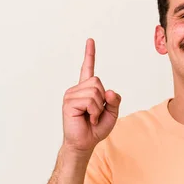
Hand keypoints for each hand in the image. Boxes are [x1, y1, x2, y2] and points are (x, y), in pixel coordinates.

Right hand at [62, 38, 121, 153]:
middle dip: (103, 100)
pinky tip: (88, 118)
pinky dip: (94, 112)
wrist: (84, 143)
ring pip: (95, 91)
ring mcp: (71, 95)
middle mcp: (77, 89)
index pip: (88, 68)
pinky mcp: (69, 102)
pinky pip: (90, 101)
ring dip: (98, 108)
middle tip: (96, 113)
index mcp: (86, 90)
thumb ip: (114, 101)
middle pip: (98, 82)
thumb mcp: (112, 113)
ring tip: (91, 117)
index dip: (89, 54)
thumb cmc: (96, 128)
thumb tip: (109, 91)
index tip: (90, 40)